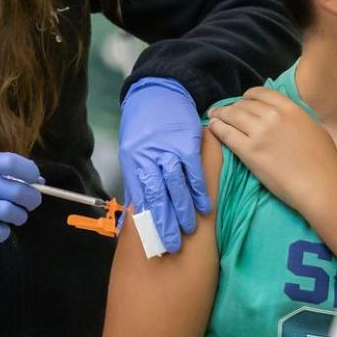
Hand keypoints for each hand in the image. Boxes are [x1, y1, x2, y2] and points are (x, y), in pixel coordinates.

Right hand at [0, 150, 43, 240]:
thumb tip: (35, 178)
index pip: (16, 164)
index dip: (32, 173)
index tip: (34, 180)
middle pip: (20, 191)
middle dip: (32, 200)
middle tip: (28, 204)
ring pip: (11, 213)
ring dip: (19, 217)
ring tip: (13, 216)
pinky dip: (3, 233)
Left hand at [119, 77, 208, 253]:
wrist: (159, 91)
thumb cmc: (144, 123)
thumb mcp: (132, 149)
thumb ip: (140, 175)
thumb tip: (142, 205)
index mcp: (133, 160)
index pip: (140, 197)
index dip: (148, 221)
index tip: (153, 241)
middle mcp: (149, 157)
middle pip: (157, 196)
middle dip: (165, 223)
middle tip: (172, 245)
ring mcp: (169, 150)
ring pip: (176, 187)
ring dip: (184, 211)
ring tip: (189, 229)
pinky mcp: (187, 144)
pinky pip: (194, 172)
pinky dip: (199, 191)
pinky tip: (204, 206)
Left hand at [207, 87, 336, 215]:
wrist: (321, 186)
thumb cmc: (325, 162)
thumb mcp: (314, 128)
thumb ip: (296, 118)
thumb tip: (287, 117)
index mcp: (290, 108)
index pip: (261, 93)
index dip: (248, 96)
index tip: (243, 101)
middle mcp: (272, 115)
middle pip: (244, 104)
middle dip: (232, 107)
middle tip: (223, 111)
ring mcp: (259, 132)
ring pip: (232, 115)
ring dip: (220, 115)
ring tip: (214, 117)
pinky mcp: (249, 151)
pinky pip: (226, 133)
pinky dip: (217, 128)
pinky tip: (212, 128)